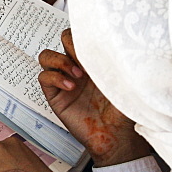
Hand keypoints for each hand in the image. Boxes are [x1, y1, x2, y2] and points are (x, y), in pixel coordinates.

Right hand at [38, 30, 150, 166]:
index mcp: (95, 60)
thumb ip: (123, 63)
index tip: (98, 48)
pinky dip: (54, 78)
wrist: (116, 137)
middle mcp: (78, 67)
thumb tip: (126, 44)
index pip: (82, 34)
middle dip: (70, 44)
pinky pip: (44, 77)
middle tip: (84, 59)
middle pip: (62, 38)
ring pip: (46, 56)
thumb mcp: (128, 83)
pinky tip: (71, 87)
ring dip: (59, 60)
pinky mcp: (55, 96)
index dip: (84, 36)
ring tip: (77, 75)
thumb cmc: (124, 112)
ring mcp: (65, 80)